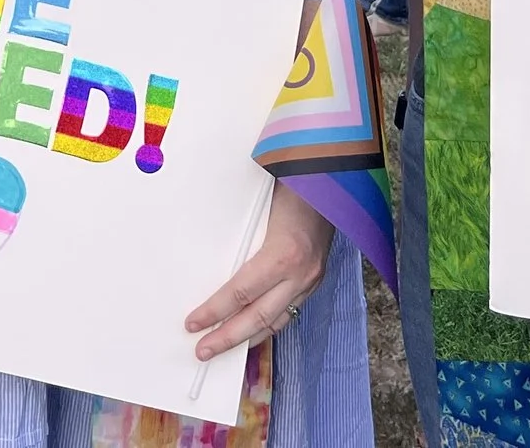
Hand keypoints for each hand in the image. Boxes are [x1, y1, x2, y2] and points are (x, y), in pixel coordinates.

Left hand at [184, 182, 330, 359]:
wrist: (336, 178)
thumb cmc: (295, 182)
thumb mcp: (263, 203)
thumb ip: (241, 230)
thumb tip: (210, 255)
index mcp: (283, 253)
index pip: (241, 292)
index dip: (215, 310)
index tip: (193, 323)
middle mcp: (299, 273)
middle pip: (257, 317)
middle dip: (227, 338)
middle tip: (202, 351)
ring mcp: (311, 279)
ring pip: (276, 321)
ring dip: (248, 338)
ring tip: (224, 350)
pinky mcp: (315, 279)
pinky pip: (289, 311)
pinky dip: (269, 325)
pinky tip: (253, 332)